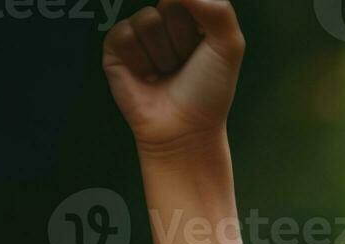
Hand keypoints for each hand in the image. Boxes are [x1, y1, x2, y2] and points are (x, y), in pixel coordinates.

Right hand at [102, 0, 244, 153]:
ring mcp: (140, 34)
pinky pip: (124, 33)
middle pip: (169, 5)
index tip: (203, 45)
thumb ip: (216, 8)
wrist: (184, 130)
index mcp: (194, 19)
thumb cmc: (208, 92)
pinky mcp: (116, 48)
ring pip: (147, 20)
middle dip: (182, 38)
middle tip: (185, 64)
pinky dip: (140, 59)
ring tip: (167, 73)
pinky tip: (147, 76)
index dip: (198, 19)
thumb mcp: (229, 46)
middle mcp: (166, 23)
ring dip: (163, 53)